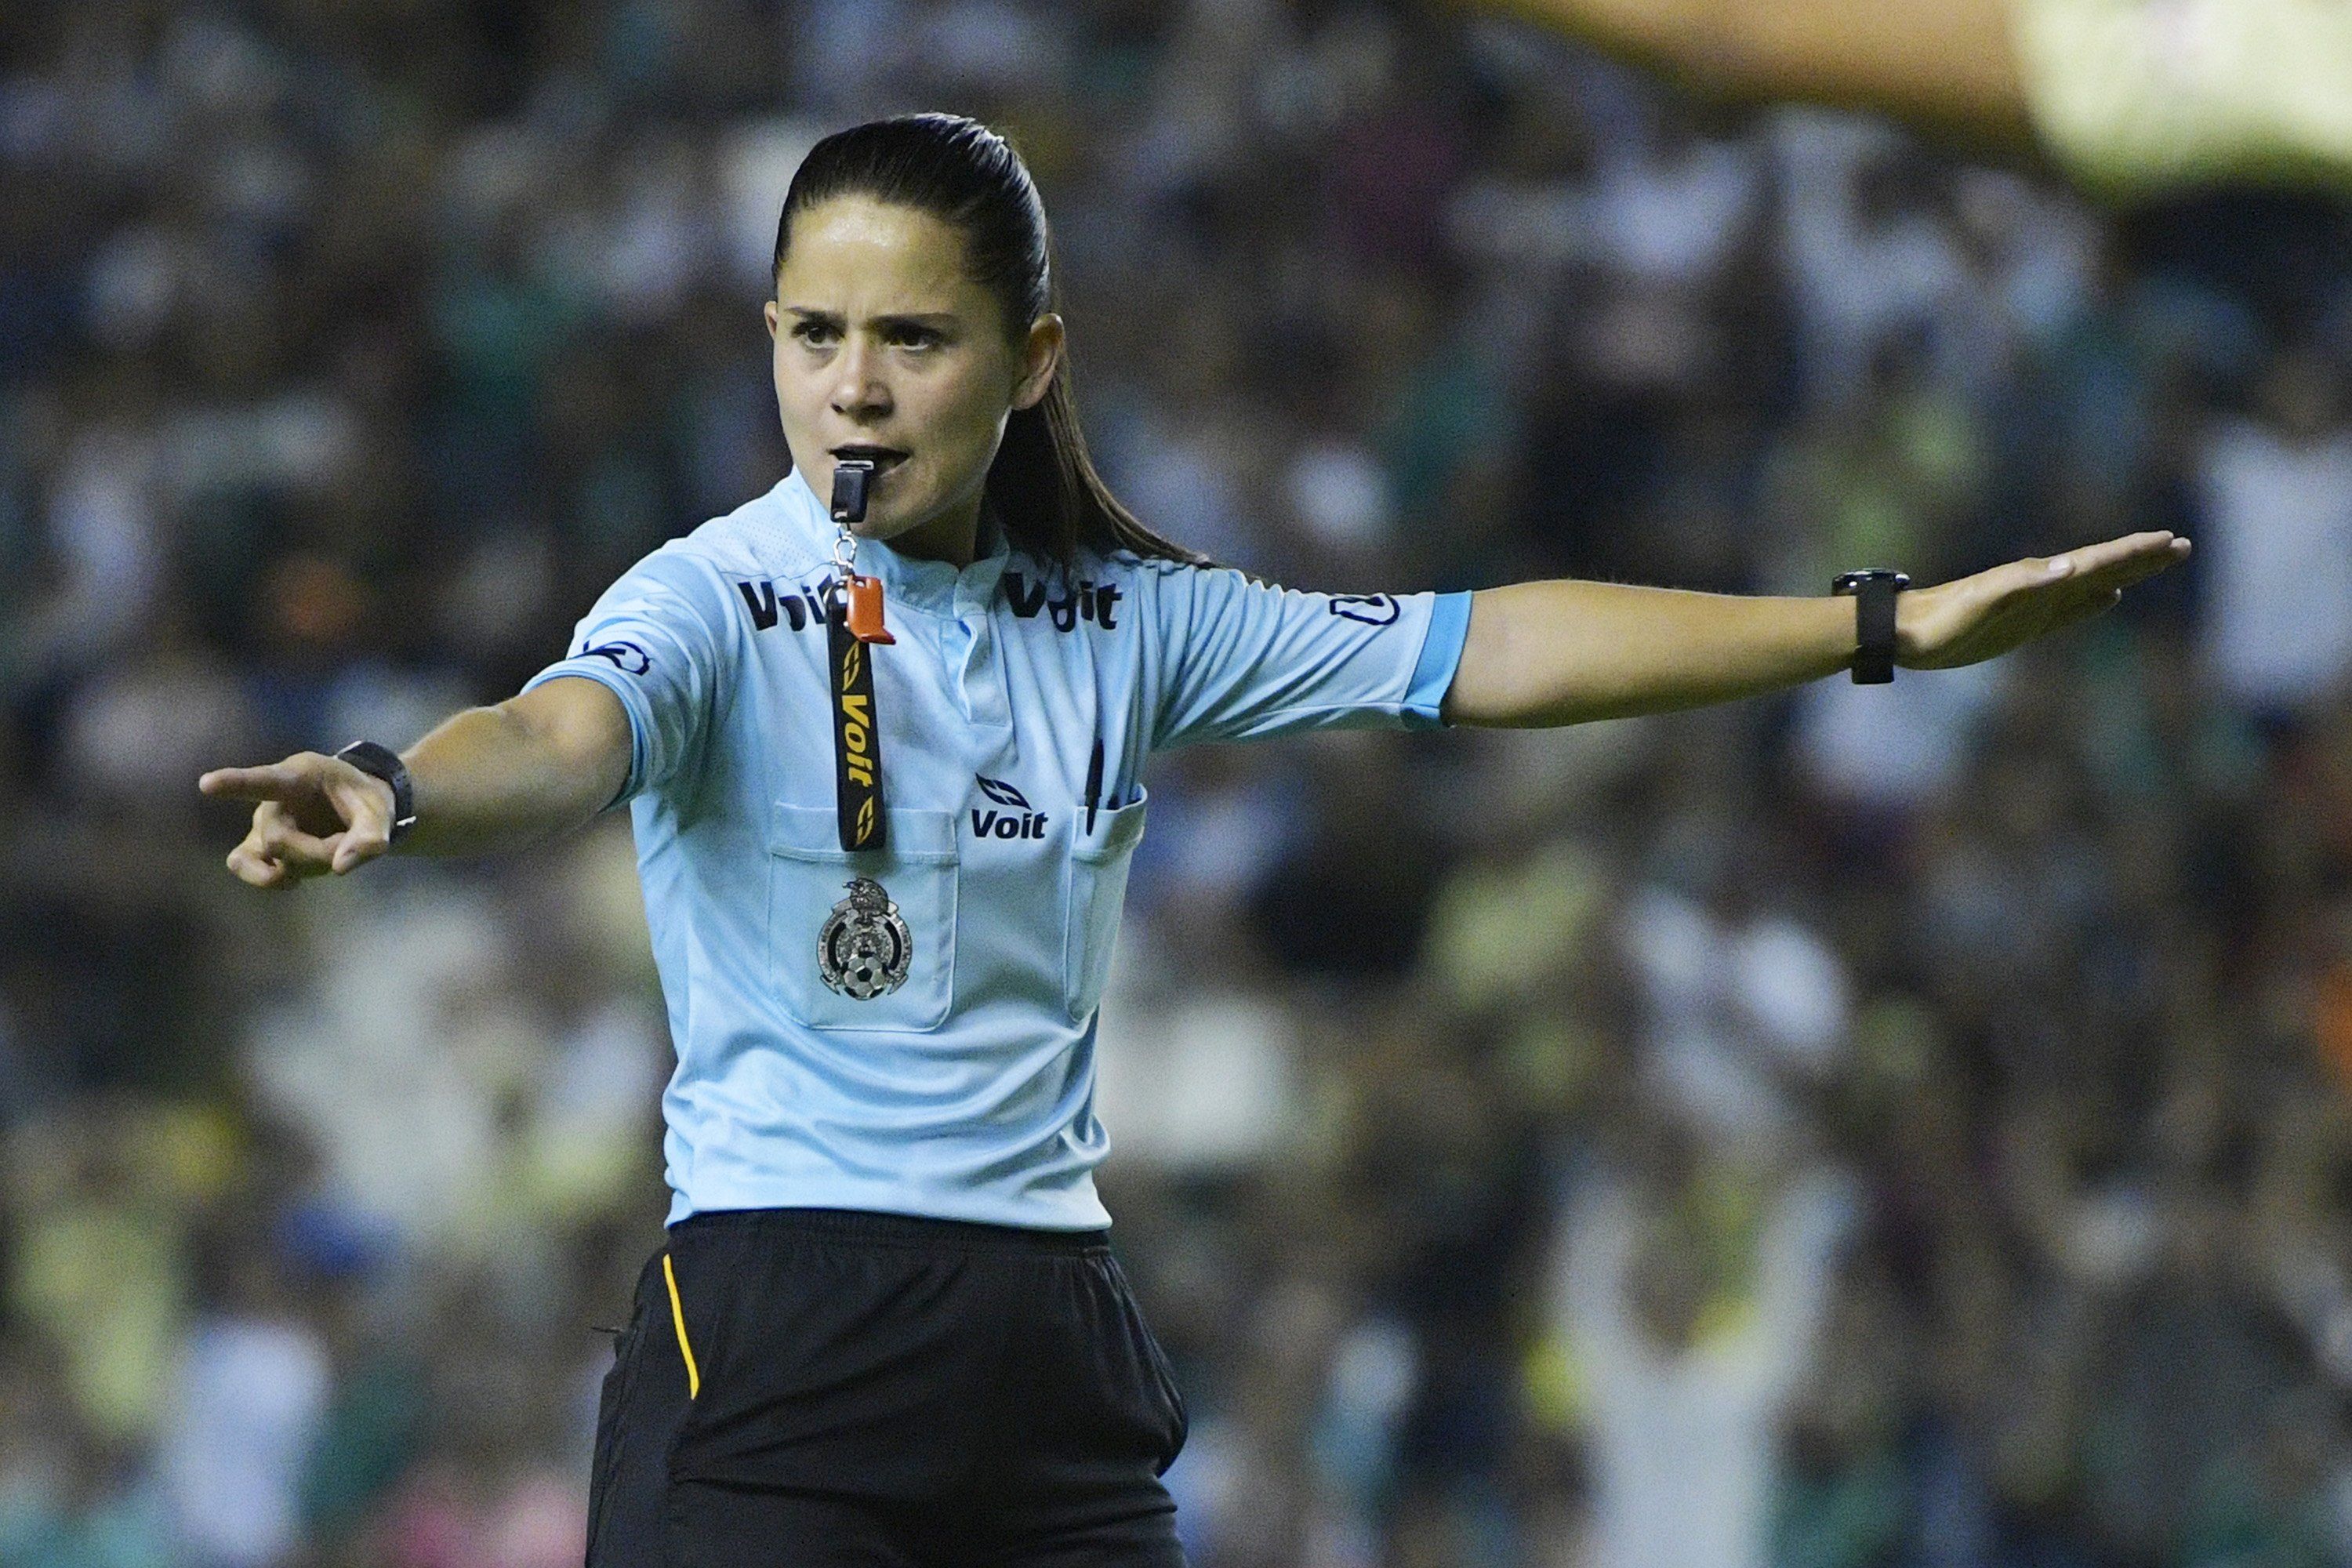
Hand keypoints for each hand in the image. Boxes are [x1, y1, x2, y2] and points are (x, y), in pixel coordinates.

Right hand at [198, 751, 398, 889]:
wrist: (358, 811)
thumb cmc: (365, 802)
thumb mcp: (380, 814)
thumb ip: (370, 838)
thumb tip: (339, 868)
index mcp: (300, 776)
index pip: (265, 780)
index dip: (235, 783)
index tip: (206, 784)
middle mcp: (272, 799)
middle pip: (278, 838)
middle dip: (317, 853)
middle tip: (347, 848)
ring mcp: (263, 824)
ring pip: (261, 856)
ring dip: (300, 866)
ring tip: (327, 858)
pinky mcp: (260, 847)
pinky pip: (245, 865)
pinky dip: (268, 879)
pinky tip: (293, 881)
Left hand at [1895, 530, 2190, 670]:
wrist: (1904, 634)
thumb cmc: (1940, 622)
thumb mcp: (1981, 605)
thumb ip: (2023, 586)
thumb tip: (2070, 568)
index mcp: (2037, 579)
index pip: (2095, 560)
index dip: (2133, 553)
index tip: (2169, 541)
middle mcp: (2041, 586)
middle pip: (2102, 567)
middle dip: (2142, 558)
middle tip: (2183, 546)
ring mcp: (2034, 604)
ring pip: (2092, 584)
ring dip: (2127, 574)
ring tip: (2158, 563)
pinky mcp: (2022, 624)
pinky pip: (2069, 609)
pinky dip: (2093, 601)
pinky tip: (2108, 597)